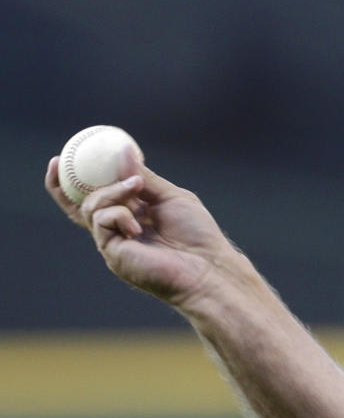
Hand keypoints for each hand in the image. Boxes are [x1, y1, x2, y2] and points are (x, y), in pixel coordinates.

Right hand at [45, 157, 234, 309]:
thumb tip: (122, 150)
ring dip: (112, 191)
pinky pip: (101, 221)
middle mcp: (119, 231)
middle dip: (69, 183)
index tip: (64, 157)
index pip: (99, 198)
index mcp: (132, 217)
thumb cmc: (198, 236)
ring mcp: (114, 244)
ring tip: (137, 189)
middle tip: (61, 160)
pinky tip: (137, 223)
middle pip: (82, 206)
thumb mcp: (171, 197)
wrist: (208, 268)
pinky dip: (117, 212)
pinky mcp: (113, 254)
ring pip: (92, 207)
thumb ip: (144, 178)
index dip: (78, 180)